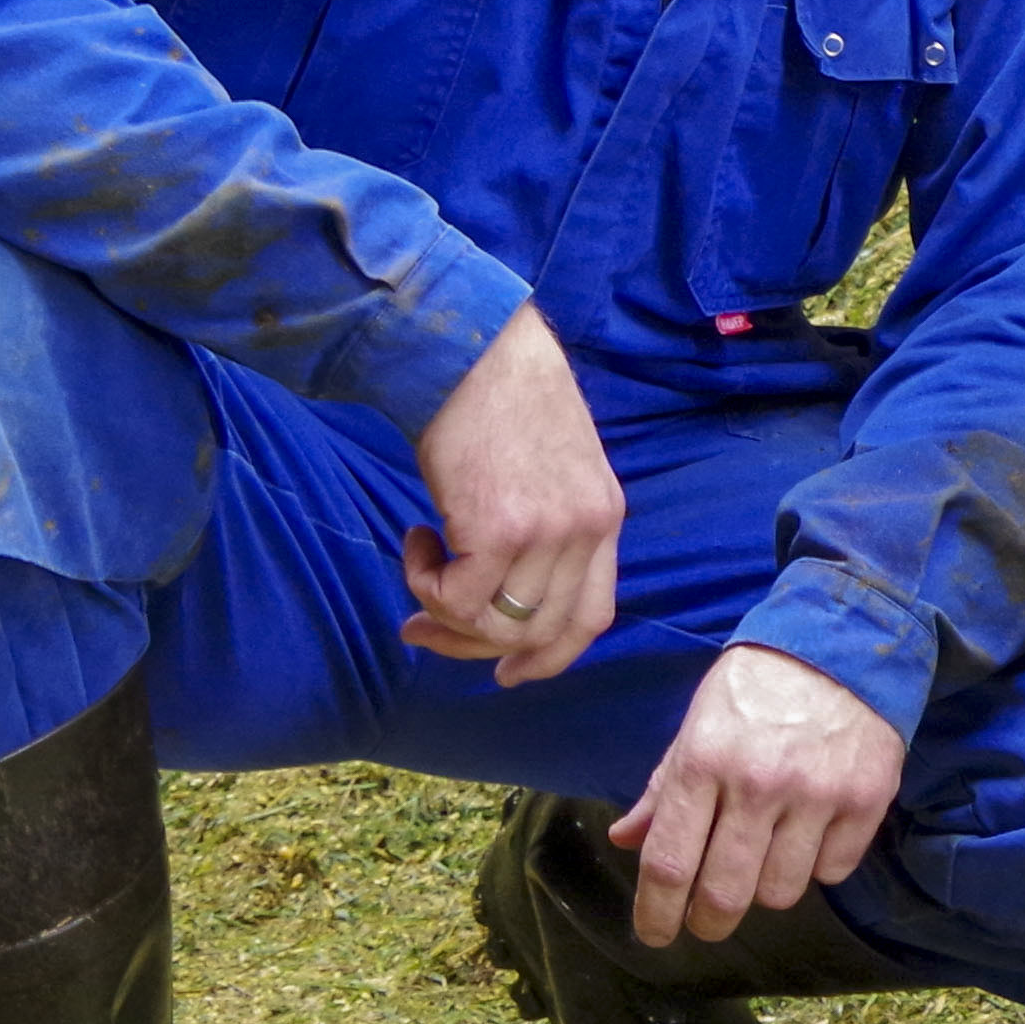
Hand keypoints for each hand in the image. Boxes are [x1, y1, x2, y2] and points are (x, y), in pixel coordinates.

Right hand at [404, 307, 624, 687]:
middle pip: (541, 633)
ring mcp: (546, 531)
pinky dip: (425, 583)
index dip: (550, 657)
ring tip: (420, 565)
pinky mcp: (497, 527)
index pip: (593, 618)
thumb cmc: (503, 402)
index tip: (509, 673)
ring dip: (443, 611)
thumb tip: (504, 594)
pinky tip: (418, 538)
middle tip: (424, 631)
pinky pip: (456, 597)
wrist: (476, 350)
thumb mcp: (556, 468)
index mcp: (606, 517)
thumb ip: (550, 527)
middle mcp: (586, 530)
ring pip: (493, 623)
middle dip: (476, 648)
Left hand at [610, 642, 909, 949]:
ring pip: (780, 892)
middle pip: (724, 894)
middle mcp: (758, 783)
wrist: (843, 643)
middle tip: (707, 921)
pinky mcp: (866, 799)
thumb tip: (625, 839)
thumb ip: (663, 788)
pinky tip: (810, 835)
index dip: (656, 913)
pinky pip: (832, 871)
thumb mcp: (696, 725)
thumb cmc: (756, 687)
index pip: (669, 864)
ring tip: (765, 861)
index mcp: (703, 762)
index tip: (655, 933)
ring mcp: (817, 794)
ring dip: (766, 889)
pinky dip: (817, 865)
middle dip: (708, 922)